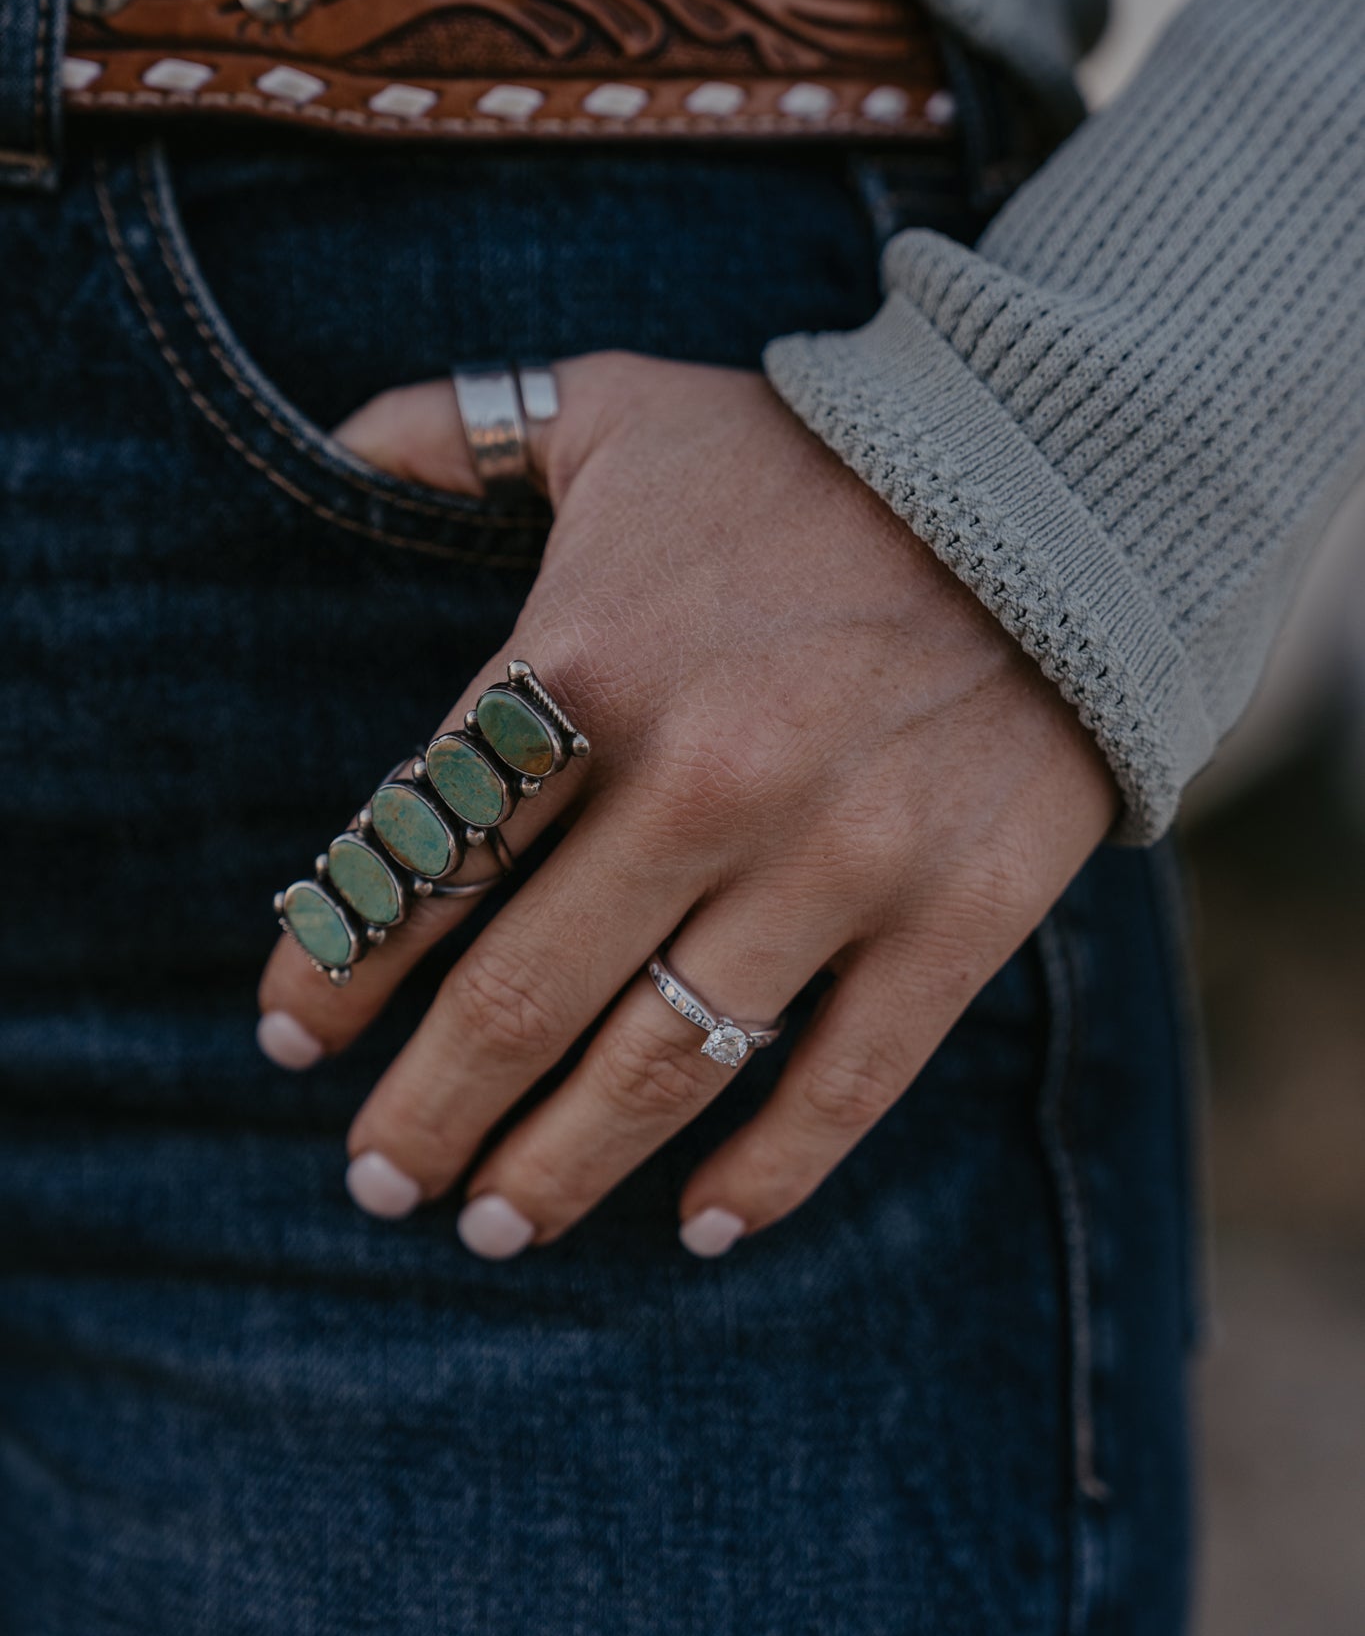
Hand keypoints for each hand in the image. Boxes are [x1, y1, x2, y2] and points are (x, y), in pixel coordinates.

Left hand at [257, 352, 1116, 1255]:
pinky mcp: (954, 914)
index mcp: (590, 663)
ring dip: (560, 1166)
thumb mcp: (612, 408)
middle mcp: (698, 783)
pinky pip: (844, 1082)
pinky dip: (766, 1173)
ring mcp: (834, 862)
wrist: (1057, 478)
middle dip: (427, 1110)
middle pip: (517, 998)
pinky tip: (698, 1224)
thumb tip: (328, 443)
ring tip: (495, 1226)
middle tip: (377, 1180)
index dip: (336, 967)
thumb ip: (457, 429)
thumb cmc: (804, 453)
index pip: (422, 855)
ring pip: (661, 1065)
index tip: (291, 1040)